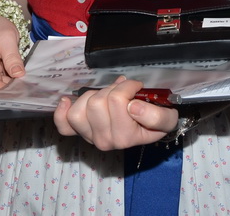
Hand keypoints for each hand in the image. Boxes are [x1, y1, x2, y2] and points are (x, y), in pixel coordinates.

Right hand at [0, 14, 26, 91]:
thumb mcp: (6, 36)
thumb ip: (11, 56)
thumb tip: (18, 75)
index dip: (9, 92)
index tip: (25, 90)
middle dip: (14, 90)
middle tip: (31, 86)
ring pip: (0, 90)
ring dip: (13, 88)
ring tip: (29, 83)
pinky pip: (1, 85)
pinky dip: (12, 83)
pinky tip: (23, 80)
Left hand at [53, 76, 179, 149]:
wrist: (147, 131)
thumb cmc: (155, 122)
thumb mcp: (167, 119)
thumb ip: (156, 115)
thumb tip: (132, 107)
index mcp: (126, 138)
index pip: (118, 101)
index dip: (128, 87)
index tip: (137, 88)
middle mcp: (105, 141)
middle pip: (98, 102)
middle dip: (112, 89)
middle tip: (123, 91)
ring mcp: (90, 137)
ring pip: (81, 107)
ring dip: (94, 95)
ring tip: (107, 96)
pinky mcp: (79, 133)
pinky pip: (63, 123)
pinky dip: (63, 110)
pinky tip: (68, 101)